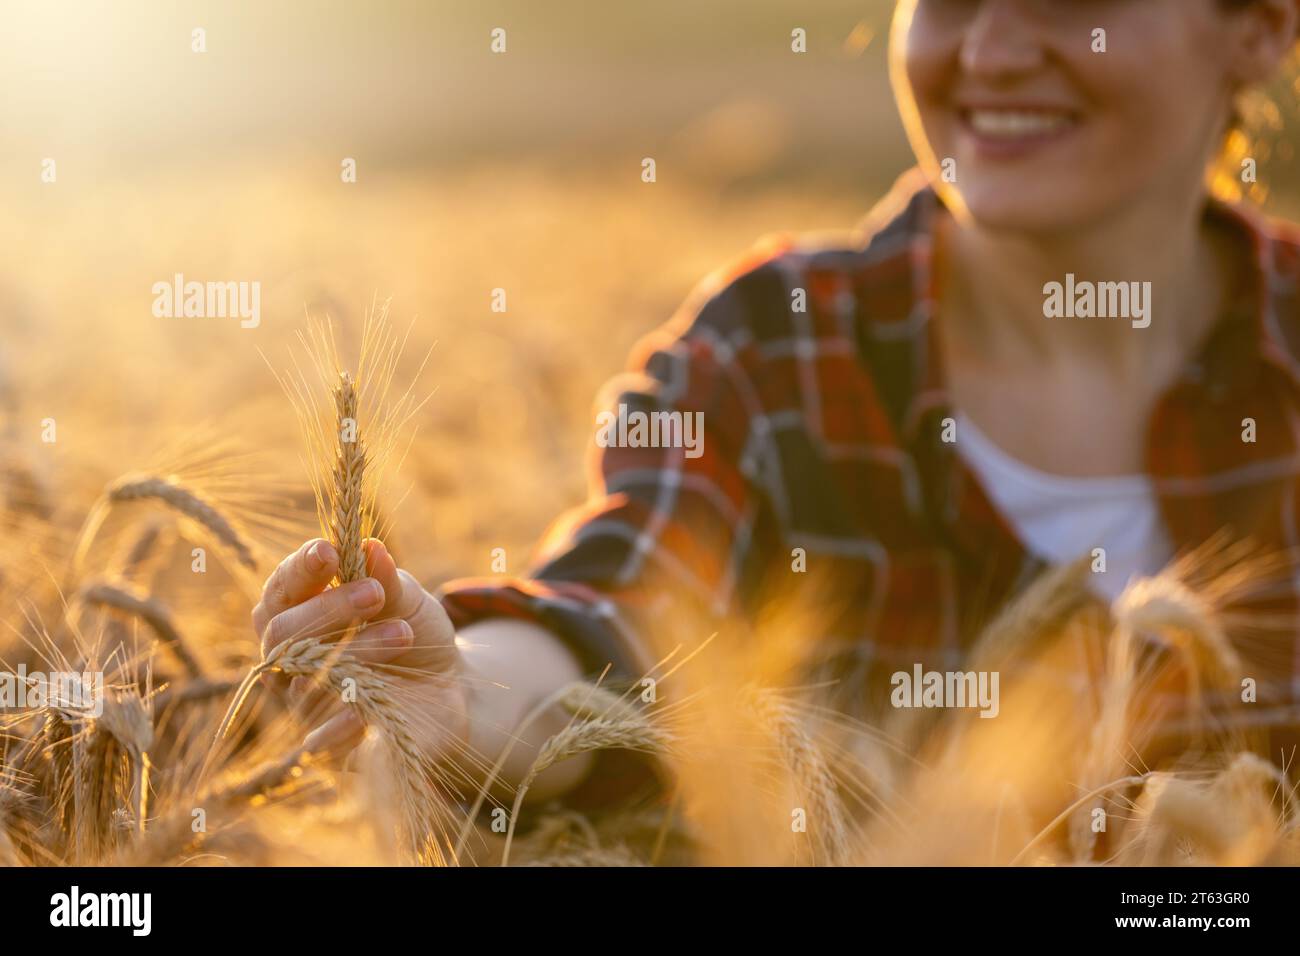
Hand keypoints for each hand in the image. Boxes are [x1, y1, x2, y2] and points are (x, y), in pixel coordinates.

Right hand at [251, 537, 469, 762]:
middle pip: (282, 634)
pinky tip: (362, 708)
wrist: (450, 688)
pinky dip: (340, 720)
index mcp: (301, 614)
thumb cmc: (415, 632)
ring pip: (307, 679)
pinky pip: (318, 739)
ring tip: (403, 634)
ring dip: (356, 652)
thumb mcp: (409, 601)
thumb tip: (370, 548)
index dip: (299, 570)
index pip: (282, 589)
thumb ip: (388, 580)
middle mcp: (292, 659)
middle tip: (374, 594)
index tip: (328, 551)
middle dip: (328, 609)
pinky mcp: (330, 745)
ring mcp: (307, 703)